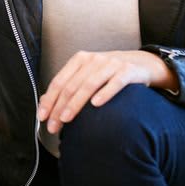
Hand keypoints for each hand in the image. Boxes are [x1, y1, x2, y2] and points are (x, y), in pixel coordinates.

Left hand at [38, 50, 177, 134]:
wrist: (142, 64)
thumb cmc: (109, 73)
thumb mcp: (88, 74)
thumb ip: (69, 85)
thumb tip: (45, 103)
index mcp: (79, 60)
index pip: (59, 81)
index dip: (49, 100)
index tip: (42, 117)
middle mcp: (93, 60)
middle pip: (71, 85)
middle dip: (59, 107)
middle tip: (53, 125)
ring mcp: (111, 64)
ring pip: (89, 84)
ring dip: (76, 103)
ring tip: (67, 119)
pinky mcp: (127, 70)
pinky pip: (115, 83)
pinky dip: (105, 93)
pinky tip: (96, 105)